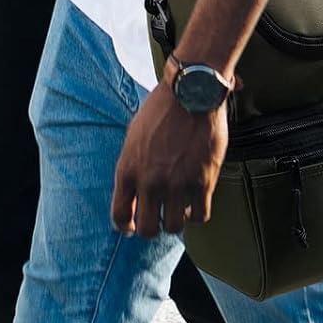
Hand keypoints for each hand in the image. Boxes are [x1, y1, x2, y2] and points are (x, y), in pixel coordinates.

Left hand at [111, 82, 227, 238]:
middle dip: (152, 227)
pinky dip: (198, 213)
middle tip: (159, 217)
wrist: (191, 92)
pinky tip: (197, 202)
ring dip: (177, 220)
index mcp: (127, 169)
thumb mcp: (134, 137)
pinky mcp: (203, 182)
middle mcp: (149, 181)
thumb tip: (132, 195)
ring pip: (174, 227)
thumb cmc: (161, 110)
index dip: (126, 227)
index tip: (132, 228)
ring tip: (179, 207)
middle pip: (147, 230)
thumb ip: (132, 167)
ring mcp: (176, 184)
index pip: (120, 216)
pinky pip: (200, 217)